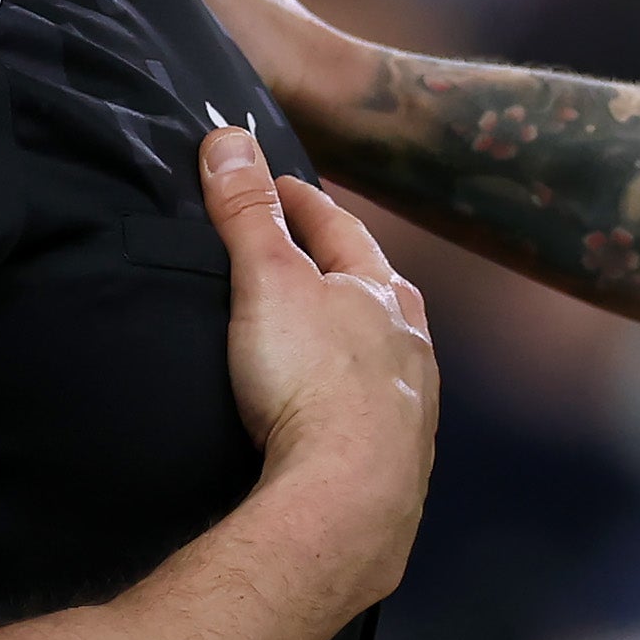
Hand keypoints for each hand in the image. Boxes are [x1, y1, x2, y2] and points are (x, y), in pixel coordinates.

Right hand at [200, 127, 434, 579]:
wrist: (349, 499)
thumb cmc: (313, 380)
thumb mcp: (268, 280)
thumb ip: (246, 213)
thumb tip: (228, 139)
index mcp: (384, 294)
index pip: (343, 230)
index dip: (306, 204)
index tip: (282, 185)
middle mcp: (412, 346)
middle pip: (378, 291)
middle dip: (347, 268)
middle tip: (315, 251)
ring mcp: (412, 407)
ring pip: (389, 354)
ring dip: (361, 337)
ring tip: (331, 331)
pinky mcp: (400, 462)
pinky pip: (379, 413)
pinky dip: (358, 399)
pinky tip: (341, 413)